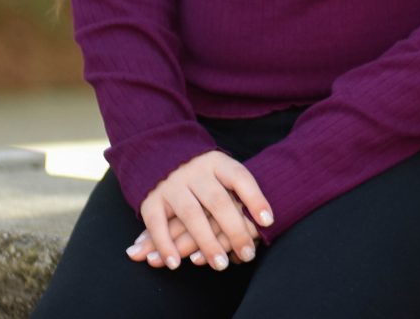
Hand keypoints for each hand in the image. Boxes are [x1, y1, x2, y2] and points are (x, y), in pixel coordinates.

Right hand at [128, 151, 271, 270]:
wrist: (159, 154)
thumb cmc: (203, 176)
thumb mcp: (221, 173)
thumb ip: (238, 194)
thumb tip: (265, 224)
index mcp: (217, 163)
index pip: (240, 177)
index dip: (255, 198)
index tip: (268, 222)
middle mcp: (195, 172)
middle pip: (218, 201)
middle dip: (234, 230)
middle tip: (247, 254)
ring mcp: (172, 185)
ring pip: (191, 214)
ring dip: (206, 242)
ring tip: (220, 265)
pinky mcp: (151, 200)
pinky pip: (157, 224)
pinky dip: (165, 245)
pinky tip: (176, 263)